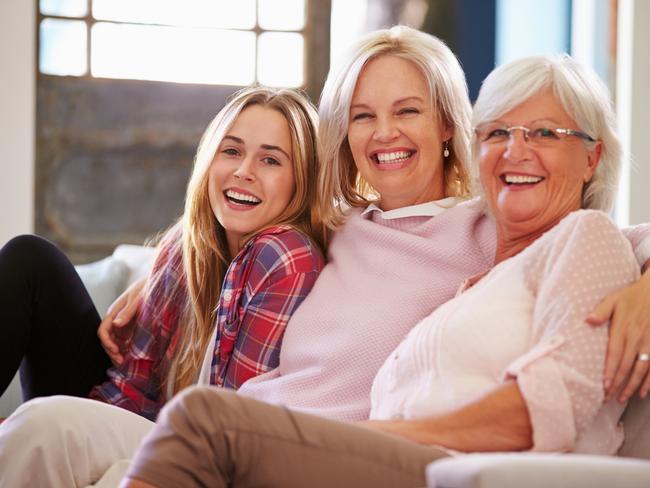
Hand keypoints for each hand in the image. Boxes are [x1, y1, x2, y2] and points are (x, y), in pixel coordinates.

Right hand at [98, 278, 145, 365]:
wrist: (156, 283)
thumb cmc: (146, 288)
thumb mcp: (138, 299)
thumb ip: (128, 312)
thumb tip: (116, 324)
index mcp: (114, 312)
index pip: (103, 330)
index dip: (107, 342)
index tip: (116, 350)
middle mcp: (116, 320)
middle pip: (107, 339)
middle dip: (111, 351)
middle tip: (121, 361)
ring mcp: (123, 325)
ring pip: (115, 342)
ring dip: (117, 353)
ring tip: (124, 362)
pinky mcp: (131, 328)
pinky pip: (124, 341)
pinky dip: (125, 350)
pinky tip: (129, 357)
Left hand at [587, 269, 649, 401]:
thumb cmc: (631, 296)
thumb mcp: (614, 299)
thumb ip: (601, 311)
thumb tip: (588, 319)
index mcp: (622, 329)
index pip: (614, 355)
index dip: (609, 371)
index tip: (604, 386)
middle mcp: (636, 339)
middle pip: (626, 366)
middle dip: (617, 384)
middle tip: (608, 399)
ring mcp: (649, 343)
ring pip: (641, 369)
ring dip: (632, 386)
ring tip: (623, 399)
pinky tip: (643, 392)